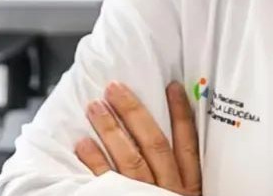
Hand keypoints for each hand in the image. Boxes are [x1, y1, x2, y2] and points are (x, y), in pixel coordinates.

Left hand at [76, 81, 202, 194]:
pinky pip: (107, 181)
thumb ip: (180, 173)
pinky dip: (95, 161)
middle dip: (134, 112)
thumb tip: (170, 137)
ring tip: (95, 107)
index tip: (172, 87)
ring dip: (111, 129)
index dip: (180, 114)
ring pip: (130, 158)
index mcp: (188, 187)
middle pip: (154, 143)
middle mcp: (168, 189)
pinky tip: (84, 144)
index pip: (187, 144)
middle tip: (115, 88)